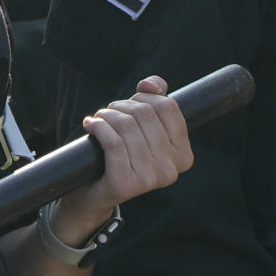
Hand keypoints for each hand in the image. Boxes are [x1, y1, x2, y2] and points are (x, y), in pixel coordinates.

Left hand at [51, 77, 189, 244]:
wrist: (96, 191)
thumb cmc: (124, 153)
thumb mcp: (144, 126)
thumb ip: (155, 97)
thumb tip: (149, 84)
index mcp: (183, 155)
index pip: (168, 107)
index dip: (145, 97)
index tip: (129, 104)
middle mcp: (171, 170)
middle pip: (145, 114)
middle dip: (122, 106)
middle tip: (109, 113)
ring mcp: (149, 180)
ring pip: (127, 126)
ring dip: (107, 116)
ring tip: (99, 119)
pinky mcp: (125, 185)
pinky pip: (113, 143)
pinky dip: (99, 127)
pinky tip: (91, 125)